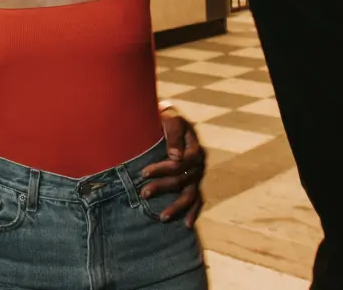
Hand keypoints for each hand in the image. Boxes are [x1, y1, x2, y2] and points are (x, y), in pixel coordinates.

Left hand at [141, 107, 204, 227]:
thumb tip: (175, 157)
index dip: (162, 169)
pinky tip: (185, 224)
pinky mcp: (194, 182)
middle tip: (143, 193)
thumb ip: (173, 134)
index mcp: (194, 147)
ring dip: (176, 206)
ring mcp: (197, 175)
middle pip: (182, 180)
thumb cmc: (166, 118)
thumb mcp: (170, 118)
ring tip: (161, 217)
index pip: (180, 163)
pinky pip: (197, 200)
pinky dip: (193, 212)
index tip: (143, 172)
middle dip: (162, 187)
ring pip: (190, 194)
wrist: (168, 119)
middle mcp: (199, 164)